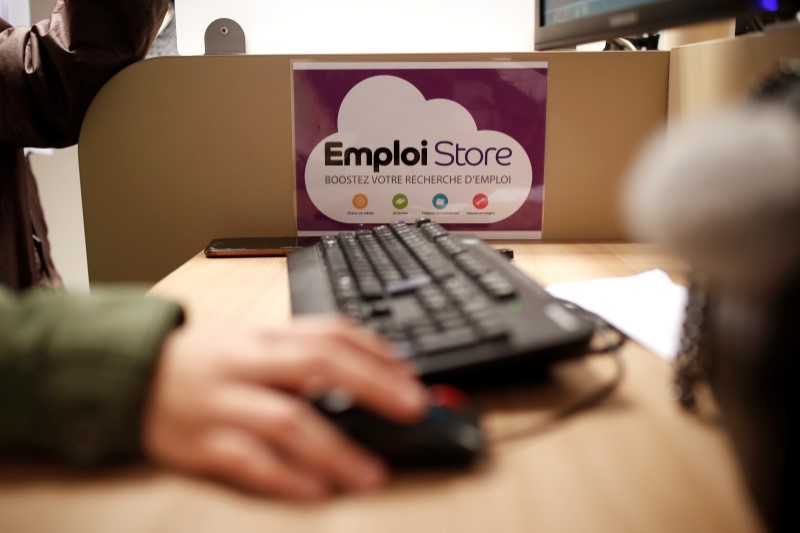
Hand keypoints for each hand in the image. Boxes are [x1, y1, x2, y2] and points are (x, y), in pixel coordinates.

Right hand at [142, 316, 426, 498]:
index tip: (410, 376)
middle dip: (372, 384)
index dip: (376, 352)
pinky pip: (247, 461)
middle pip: (317, 364)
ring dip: (336, 448)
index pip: (328, 332)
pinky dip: (285, 476)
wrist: (132, 376)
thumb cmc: (208, 363)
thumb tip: (373, 370)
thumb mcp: (254, 344)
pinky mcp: (199, 444)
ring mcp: (223, 404)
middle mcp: (247, 364)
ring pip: (285, 419)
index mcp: (264, 337)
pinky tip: (316, 489)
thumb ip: (303, 354)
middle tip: (413, 408)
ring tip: (373, 473)